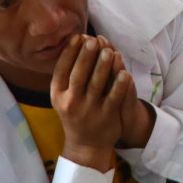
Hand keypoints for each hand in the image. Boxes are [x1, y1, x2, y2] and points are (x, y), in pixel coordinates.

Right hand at [49, 35, 139, 171]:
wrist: (85, 145)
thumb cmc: (75, 112)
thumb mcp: (64, 96)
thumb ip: (68, 74)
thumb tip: (76, 40)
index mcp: (58, 95)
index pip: (61, 69)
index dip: (69, 51)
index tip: (78, 36)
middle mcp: (71, 102)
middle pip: (78, 74)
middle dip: (86, 55)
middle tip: (93, 39)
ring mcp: (88, 110)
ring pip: (96, 84)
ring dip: (103, 65)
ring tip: (108, 50)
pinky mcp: (106, 116)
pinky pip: (114, 97)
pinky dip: (119, 84)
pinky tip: (124, 72)